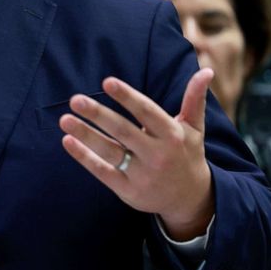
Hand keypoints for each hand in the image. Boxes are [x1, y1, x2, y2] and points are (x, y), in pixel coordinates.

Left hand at [59, 68, 214, 240]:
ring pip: (110, 151)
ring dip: (86, 135)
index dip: (127, 97)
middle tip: (75, 99)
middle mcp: (157, 155)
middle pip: (123, 131)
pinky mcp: (128, 190)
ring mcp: (142, 174)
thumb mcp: (194, 128)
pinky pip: (103, 172)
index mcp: (172, 135)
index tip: (107, 82)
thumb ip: (194, 99)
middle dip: (98, 115)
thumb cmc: (187, 154)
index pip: (147, 112)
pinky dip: (84, 157)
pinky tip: (68, 142)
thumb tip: (205, 70)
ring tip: (64, 119)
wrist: (190, 199)